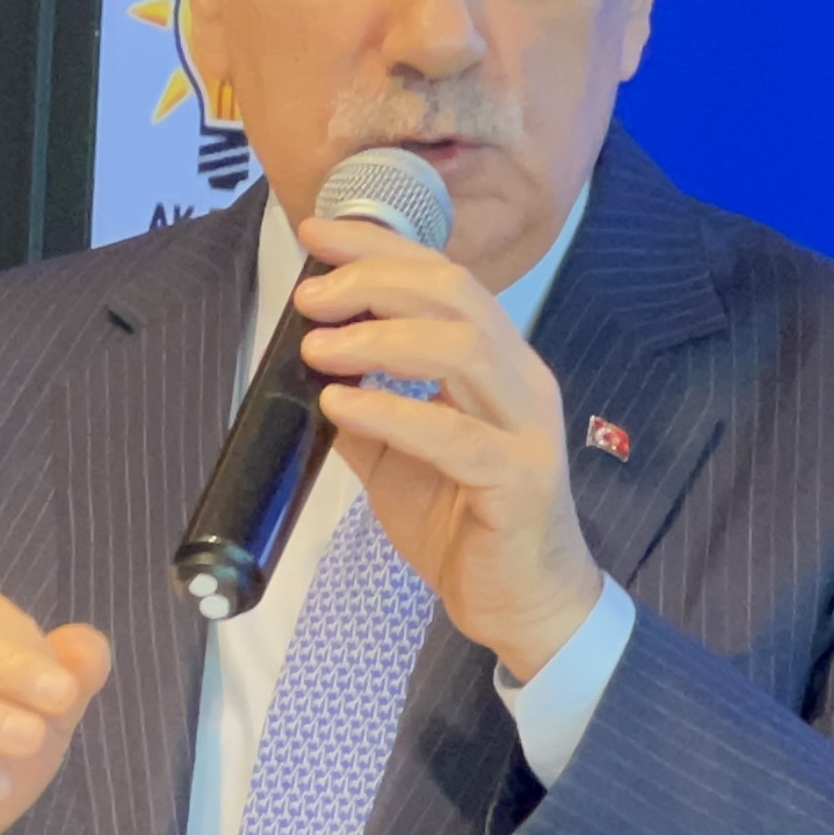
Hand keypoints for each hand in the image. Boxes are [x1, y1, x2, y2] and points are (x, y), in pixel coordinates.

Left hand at [294, 216, 603, 679]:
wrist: (519, 603)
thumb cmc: (462, 523)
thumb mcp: (396, 456)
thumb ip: (364, 407)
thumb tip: (306, 367)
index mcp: (496, 364)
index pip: (443, 278)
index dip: (381, 247)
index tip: (317, 231)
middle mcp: (520, 382)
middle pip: (456, 296)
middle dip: (376, 279)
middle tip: (311, 294)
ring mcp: (527, 429)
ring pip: (466, 349)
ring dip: (382, 337)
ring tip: (318, 346)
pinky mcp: (519, 481)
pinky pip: (456, 435)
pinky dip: (394, 411)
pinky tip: (344, 405)